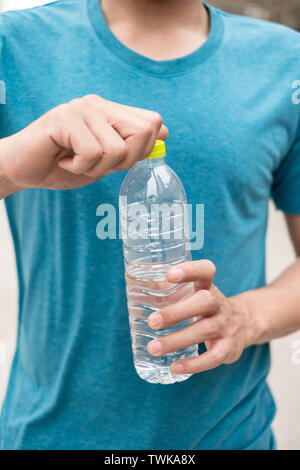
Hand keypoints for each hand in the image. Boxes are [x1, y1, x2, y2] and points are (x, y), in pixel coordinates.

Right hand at [0, 95, 167, 191]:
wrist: (25, 170)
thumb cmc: (63, 166)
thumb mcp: (105, 161)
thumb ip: (130, 147)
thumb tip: (165, 132)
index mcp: (110, 111)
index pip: (152, 122)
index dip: (142, 149)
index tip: (116, 160)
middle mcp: (98, 104)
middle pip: (143, 131)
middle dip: (124, 160)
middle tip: (96, 163)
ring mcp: (80, 108)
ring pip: (116, 148)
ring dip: (96, 168)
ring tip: (76, 161)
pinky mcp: (64, 118)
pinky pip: (92, 152)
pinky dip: (80, 167)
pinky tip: (64, 160)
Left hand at [147, 260, 253, 374]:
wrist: (246, 322)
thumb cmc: (208, 305)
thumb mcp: (196, 292)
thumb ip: (171, 290)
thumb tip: (137, 287)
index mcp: (209, 286)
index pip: (205, 271)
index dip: (190, 271)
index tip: (169, 274)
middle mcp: (219, 304)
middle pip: (205, 302)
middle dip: (177, 312)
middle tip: (152, 321)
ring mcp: (226, 326)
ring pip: (204, 331)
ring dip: (176, 340)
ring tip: (153, 347)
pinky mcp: (228, 348)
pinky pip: (213, 358)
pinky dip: (193, 364)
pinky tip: (173, 367)